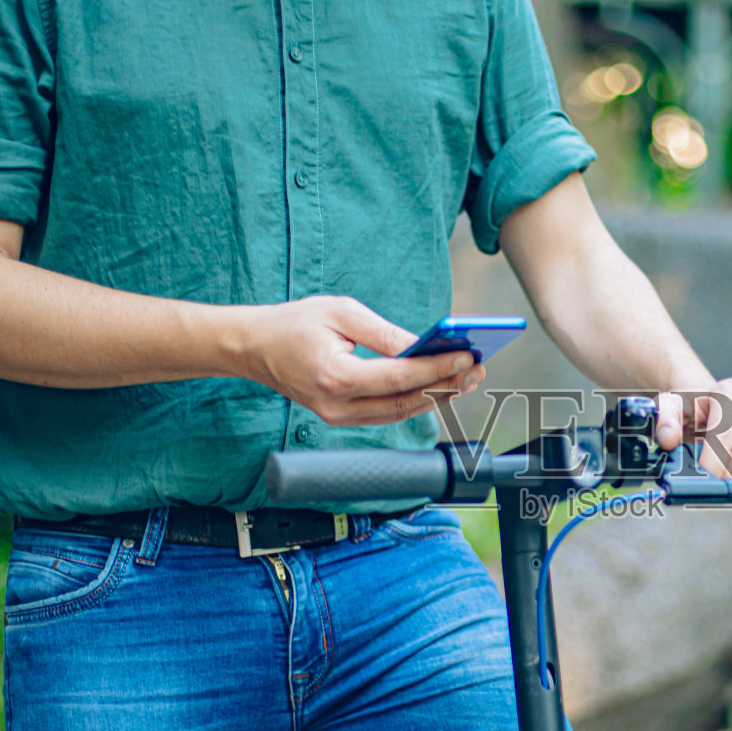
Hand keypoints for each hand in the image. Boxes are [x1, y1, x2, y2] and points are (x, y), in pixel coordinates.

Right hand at [237, 296, 482, 426]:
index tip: (468, 355)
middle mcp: (338, 406)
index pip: (399, 377)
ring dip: (436, 396)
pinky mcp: (342, 417)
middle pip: (405, 401)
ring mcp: (339, 417)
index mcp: (336, 377)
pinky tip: (439, 385)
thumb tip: (424, 346)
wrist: (253, 348)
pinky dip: (416, 400)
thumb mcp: (341, 313)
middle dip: (446, 385)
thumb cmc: (294, 324)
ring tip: (467, 377)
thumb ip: (384, 333)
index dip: (437, 368)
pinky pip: (388, 413)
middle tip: (478, 368)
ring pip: (400, 412)